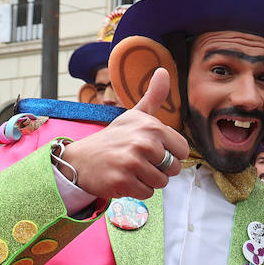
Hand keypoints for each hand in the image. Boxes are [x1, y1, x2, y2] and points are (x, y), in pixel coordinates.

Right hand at [59, 70, 188, 199]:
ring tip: (131, 169)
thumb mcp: (134, 115)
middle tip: (138, 160)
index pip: (182, 150)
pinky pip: (148, 193)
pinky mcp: (123, 181)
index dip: (169, 153)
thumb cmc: (114, 138)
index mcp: (151, 126)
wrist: (81, 159)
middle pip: (174, 168)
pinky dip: (137, 190)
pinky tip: (124, 178)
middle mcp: (143, 142)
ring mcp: (132, 162)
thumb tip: (163, 70)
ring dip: (149, 180)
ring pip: (162, 182)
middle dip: (159, 169)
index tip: (151, 149)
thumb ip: (153, 96)